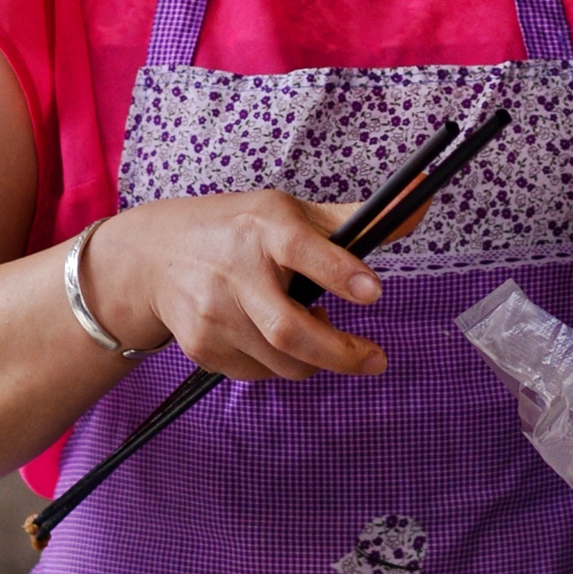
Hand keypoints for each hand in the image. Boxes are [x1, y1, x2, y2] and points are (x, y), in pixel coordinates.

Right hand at [88, 191, 386, 382]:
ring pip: (281, 362)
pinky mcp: (202, 347)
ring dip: (314, 360)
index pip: (303, 250)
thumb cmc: (236, 229)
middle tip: (375, 359)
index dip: (339, 272)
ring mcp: (214, 314)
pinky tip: (272, 338)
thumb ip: (355, 218)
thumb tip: (420, 201)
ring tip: (321, 336)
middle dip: (340, 354)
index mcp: (264, 228)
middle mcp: (235, 271)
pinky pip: (257, 373)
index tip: (373, 292)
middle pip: (290, 331)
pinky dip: (278, 364)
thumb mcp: (288, 212)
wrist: (152, 257)